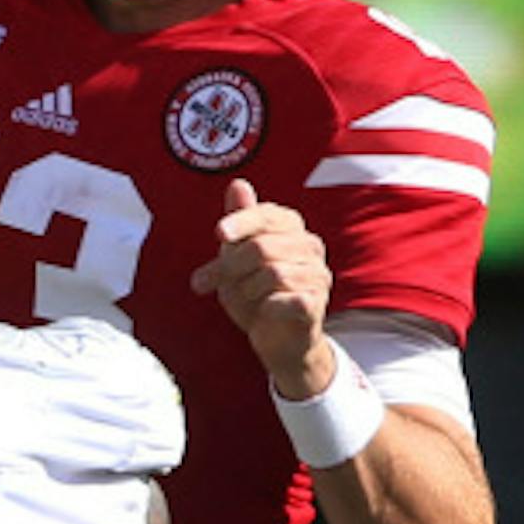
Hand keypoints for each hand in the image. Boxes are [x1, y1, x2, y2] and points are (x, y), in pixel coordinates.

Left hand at [188, 178, 334, 395]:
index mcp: (292, 228)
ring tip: (239, 300)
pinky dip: (265, 308)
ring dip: (243, 291)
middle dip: (227, 267)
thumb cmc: (254, 293)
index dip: (241, 222)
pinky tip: (263, 312)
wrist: (277, 340)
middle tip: (205, 283)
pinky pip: (285, 300)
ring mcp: (318, 275)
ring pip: (271, 274)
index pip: (268, 215)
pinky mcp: (316, 304)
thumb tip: (237, 183)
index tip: (218, 235)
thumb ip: (237, 223)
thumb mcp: (236, 257)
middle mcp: (310, 247)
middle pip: (262, 247)